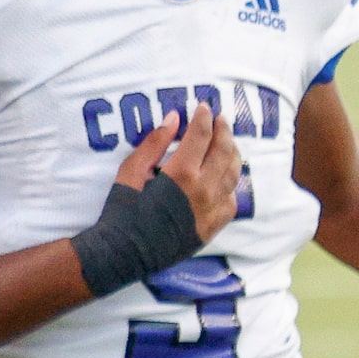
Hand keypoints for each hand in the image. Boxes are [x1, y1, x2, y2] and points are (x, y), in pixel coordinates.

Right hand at [119, 107, 242, 241]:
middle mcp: (205, 190)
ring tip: (228, 141)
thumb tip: (175, 118)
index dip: (204, 118)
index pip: (202, 136)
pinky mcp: (215, 225)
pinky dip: (232, 183)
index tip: (203, 106)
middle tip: (221, 119)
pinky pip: (232, 199)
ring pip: (234, 175)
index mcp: (182, 173)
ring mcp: (214, 210)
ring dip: (233, 154)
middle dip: (224, 131)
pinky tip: (225, 175)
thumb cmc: (124, 208)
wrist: (129, 251)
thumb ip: (155, 142)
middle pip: (225, 152)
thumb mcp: (132, 169)